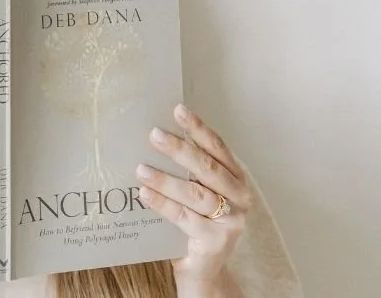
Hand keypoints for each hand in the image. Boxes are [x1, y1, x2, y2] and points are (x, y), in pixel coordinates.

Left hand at [136, 105, 250, 293]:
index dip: (198, 128)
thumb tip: (158, 135)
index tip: (178, 110)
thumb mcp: (199, 192)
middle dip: (179, 149)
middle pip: (207, 167)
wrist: (203, 270)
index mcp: (237, 178)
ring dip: (165, 178)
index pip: (218, 147)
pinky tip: (144, 193)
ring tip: (141, 168)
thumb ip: (190, 170)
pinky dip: (162, 203)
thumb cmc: (197, 223)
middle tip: (154, 134)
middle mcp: (240, 197)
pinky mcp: (215, 241)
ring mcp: (230, 221)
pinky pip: (183, 217)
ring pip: (195, 193)